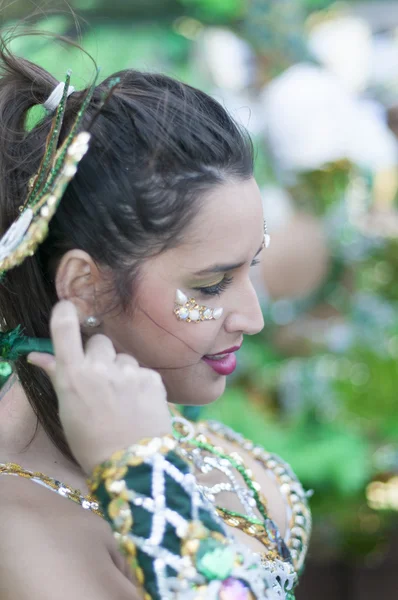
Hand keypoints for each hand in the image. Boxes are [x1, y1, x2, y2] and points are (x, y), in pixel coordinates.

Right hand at [27, 300, 170, 473]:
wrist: (132, 467)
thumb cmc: (91, 442)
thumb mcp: (67, 410)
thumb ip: (57, 375)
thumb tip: (37, 355)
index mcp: (73, 375)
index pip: (65, 327)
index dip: (66, 313)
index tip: (68, 308)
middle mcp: (100, 368)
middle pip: (99, 341)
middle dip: (99, 355)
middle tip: (101, 381)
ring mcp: (129, 372)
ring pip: (123, 357)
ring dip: (122, 371)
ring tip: (123, 400)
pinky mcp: (153, 378)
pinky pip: (143, 371)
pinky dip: (141, 384)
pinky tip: (139, 405)